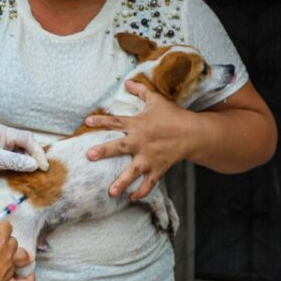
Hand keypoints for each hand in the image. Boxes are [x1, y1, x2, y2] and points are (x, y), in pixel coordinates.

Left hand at [0, 124, 48, 181]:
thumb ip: (17, 161)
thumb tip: (35, 165)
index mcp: (4, 132)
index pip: (28, 139)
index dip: (37, 153)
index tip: (44, 167)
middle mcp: (2, 137)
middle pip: (25, 144)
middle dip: (34, 155)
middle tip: (42, 170)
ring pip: (19, 152)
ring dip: (27, 161)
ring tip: (35, 173)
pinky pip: (12, 159)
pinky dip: (19, 165)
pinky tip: (22, 174)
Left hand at [84, 81, 198, 199]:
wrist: (194, 133)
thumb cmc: (173, 115)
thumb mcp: (156, 100)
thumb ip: (140, 91)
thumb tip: (127, 81)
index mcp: (138, 125)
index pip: (116, 122)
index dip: (101, 120)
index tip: (86, 121)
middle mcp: (141, 142)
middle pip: (119, 147)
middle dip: (104, 151)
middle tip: (89, 155)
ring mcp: (149, 157)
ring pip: (133, 171)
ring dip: (122, 182)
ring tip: (111, 193)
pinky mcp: (158, 168)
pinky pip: (149, 183)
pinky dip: (142, 191)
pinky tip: (132, 198)